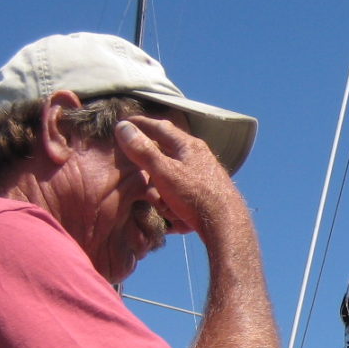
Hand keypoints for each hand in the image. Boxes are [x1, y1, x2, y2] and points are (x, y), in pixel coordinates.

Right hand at [114, 116, 245, 235]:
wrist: (226, 224)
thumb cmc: (195, 195)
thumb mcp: (164, 172)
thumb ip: (143, 151)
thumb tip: (123, 127)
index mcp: (189, 146)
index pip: (160, 127)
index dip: (140, 124)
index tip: (123, 123)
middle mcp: (198, 158)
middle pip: (164, 158)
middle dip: (151, 175)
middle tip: (147, 187)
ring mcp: (202, 177)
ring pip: (170, 181)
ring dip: (163, 196)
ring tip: (167, 207)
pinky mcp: (205, 196)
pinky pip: (180, 198)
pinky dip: (174, 207)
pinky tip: (177, 218)